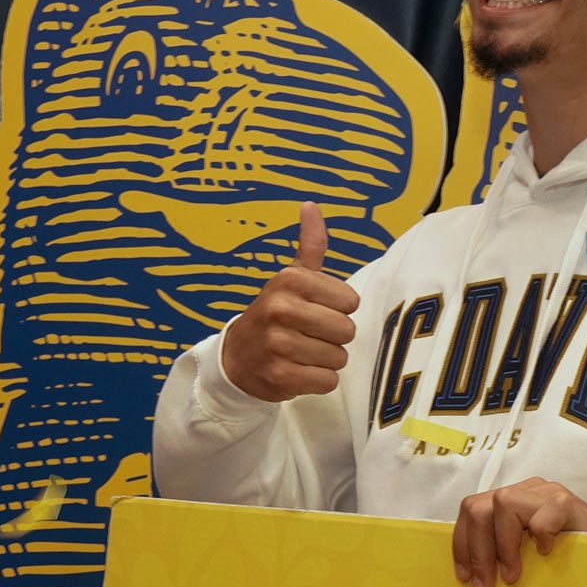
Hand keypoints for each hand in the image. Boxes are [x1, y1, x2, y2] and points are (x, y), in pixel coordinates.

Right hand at [220, 202, 359, 400]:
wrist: (237, 358)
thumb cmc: (273, 315)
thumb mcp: (290, 278)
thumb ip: (309, 245)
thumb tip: (311, 205)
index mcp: (289, 280)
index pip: (350, 302)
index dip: (338, 310)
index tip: (315, 311)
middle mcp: (281, 309)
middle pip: (347, 331)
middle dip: (334, 337)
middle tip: (309, 335)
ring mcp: (279, 345)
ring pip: (338, 358)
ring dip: (326, 360)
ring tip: (302, 354)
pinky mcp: (280, 377)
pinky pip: (327, 381)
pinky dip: (318, 381)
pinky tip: (298, 371)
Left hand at [451, 478, 586, 586]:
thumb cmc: (573, 562)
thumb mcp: (530, 559)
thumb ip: (504, 556)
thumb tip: (472, 583)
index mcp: (513, 503)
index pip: (471, 511)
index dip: (462, 545)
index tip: (464, 578)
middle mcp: (526, 492)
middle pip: (478, 507)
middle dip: (476, 551)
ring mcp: (547, 493)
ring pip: (502, 504)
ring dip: (503, 547)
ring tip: (514, 576)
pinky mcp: (568, 502)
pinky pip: (541, 515)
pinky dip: (540, 536)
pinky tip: (548, 554)